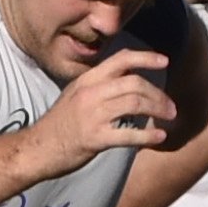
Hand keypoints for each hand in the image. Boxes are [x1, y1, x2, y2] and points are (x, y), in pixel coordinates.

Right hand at [15, 50, 176, 179]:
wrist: (36, 149)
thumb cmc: (58, 125)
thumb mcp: (75, 96)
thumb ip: (98, 88)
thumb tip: (127, 85)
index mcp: (87, 80)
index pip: (120, 60)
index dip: (146, 57)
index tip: (165, 61)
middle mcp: (90, 93)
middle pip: (134, 83)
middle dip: (158, 94)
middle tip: (171, 107)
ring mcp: (92, 115)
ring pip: (135, 103)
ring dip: (158, 109)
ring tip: (170, 118)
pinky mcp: (95, 138)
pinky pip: (128, 134)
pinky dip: (147, 135)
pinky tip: (159, 137)